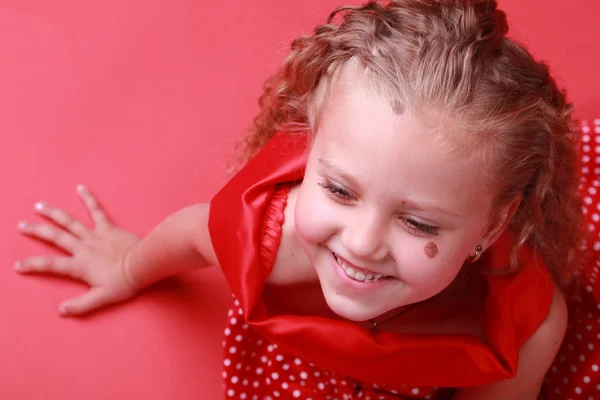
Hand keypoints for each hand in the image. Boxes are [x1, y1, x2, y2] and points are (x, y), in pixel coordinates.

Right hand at [15, 185, 140, 316]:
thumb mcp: (101, 298)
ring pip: (70, 222)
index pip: (51, 265)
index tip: (17, 265)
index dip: (33, 265)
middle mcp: (83, 248)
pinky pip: (96, 211)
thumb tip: (61, 310)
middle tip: (22, 225)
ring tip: (39, 206)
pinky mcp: (108, 228)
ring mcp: (95, 236)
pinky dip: (89, 199)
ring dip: (54, 213)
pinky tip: (80, 188)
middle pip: (56, 237)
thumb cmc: (124, 283)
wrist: (143, 264)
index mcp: (79, 265)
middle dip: (37, 231)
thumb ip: (81, 305)